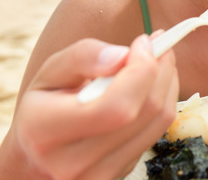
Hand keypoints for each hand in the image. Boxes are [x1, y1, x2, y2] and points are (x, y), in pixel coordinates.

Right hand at [11, 33, 177, 178]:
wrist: (40, 154)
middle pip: (142, 112)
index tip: (143, 41)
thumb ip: (82, 56)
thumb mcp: (51, 71)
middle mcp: (71, 162)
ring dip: (167, 82)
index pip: (114, 106)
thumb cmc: (46, 103)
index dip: (140, 70)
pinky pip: (157, 132)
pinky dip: (163, 101)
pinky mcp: (120, 174)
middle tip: (160, 45)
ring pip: (158, 121)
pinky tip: (152, 85)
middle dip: (160, 70)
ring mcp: (98, 175)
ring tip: (158, 61)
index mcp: (44, 129)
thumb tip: (122, 56)